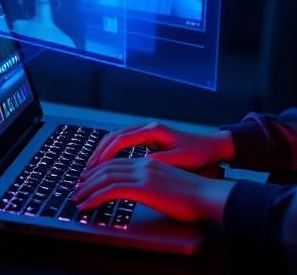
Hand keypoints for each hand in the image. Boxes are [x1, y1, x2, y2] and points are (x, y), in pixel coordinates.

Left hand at [73, 157, 234, 221]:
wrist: (209, 195)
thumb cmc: (195, 194)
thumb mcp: (170, 184)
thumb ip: (155, 184)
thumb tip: (146, 193)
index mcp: (150, 162)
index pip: (118, 162)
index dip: (100, 170)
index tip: (89, 180)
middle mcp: (144, 164)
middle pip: (108, 167)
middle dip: (88, 178)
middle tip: (77, 188)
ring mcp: (143, 173)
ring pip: (105, 177)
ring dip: (87, 188)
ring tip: (77, 199)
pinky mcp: (143, 187)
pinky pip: (110, 190)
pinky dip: (94, 197)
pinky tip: (87, 206)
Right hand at [85, 121, 233, 170]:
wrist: (209, 147)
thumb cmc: (197, 153)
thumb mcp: (179, 159)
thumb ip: (159, 160)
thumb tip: (140, 163)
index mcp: (154, 130)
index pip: (122, 139)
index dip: (107, 153)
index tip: (96, 167)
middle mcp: (148, 127)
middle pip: (115, 136)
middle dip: (99, 151)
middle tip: (88, 168)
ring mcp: (147, 131)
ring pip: (117, 137)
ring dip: (103, 150)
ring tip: (92, 167)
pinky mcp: (148, 138)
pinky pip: (123, 142)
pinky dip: (112, 150)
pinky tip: (105, 162)